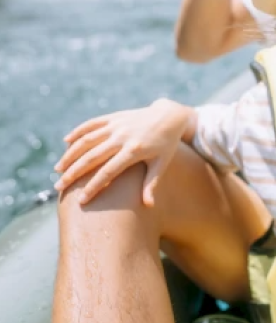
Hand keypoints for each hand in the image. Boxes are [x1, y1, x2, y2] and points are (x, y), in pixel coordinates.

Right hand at [54, 99, 194, 205]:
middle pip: (92, 157)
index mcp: (134, 150)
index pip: (109, 172)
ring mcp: (116, 125)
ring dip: (70, 154)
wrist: (170, 116)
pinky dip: (78, 132)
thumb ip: (152, 183)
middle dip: (74, 173)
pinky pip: (92, 124)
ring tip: (58, 169)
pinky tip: (66, 142)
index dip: (94, 186)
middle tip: (59, 187)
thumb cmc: (166, 144)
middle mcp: (122, 137)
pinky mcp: (114, 117)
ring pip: (87, 140)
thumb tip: (148, 205)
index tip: (81, 200)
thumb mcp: (161, 164)